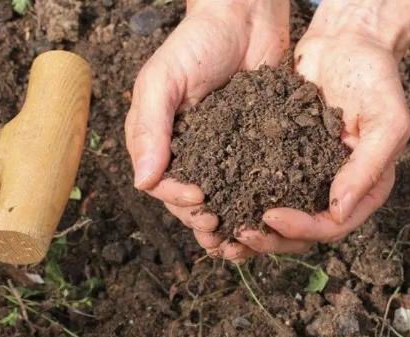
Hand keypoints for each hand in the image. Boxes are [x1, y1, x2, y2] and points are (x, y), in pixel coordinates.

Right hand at [125, 0, 289, 261]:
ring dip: (229, 223)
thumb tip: (143, 182)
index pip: (161, 183)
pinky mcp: (252, 149)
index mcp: (159, 140)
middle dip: (204, 219)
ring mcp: (221, 153)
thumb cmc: (198, 43)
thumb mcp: (163, 79)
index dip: (178, 198)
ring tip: (243, 241)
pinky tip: (266, 219)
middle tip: (223, 231)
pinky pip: (250, 184)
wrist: (246, 18)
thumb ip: (150, 127)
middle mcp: (188, 152)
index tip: (199, 197)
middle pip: (189, 200)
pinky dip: (255, 204)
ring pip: (220, 199)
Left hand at [236, 0, 409, 255]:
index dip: (301, 227)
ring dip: (253, 228)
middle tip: (238, 234)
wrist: (345, 43)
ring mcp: (307, 177)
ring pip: (280, 217)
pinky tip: (219, 201)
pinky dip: (243, 199)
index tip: (270, 216)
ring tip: (223, 229)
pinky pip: (263, 187)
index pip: (332, 225)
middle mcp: (335, 190)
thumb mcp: (386, 121)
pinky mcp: (283, 161)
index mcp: (364, 189)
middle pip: (302, 232)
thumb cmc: (374, 78)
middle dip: (271, 238)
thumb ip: (368, 167)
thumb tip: (339, 211)